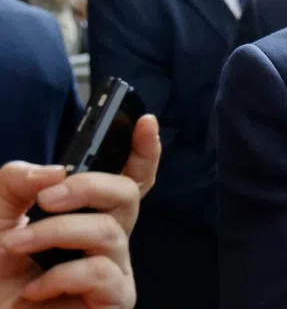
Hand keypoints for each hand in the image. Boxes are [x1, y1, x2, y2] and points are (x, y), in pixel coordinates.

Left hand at [0, 115, 159, 308]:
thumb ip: (17, 181)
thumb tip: (57, 172)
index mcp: (86, 215)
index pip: (128, 179)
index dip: (144, 150)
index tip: (144, 122)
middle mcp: (106, 239)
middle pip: (127, 194)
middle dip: (88, 187)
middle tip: (46, 199)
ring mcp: (114, 270)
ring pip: (110, 232)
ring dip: (57, 233)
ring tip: (16, 245)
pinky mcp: (114, 301)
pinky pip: (103, 274)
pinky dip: (63, 276)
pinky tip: (36, 289)